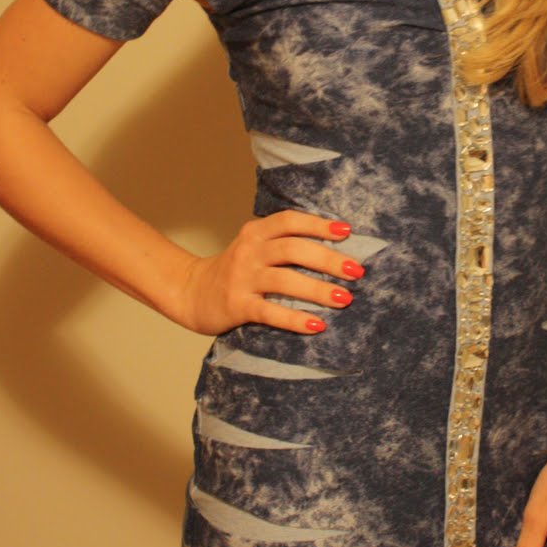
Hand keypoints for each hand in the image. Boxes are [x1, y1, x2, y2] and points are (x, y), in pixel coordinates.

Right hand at [176, 212, 360, 335]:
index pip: (290, 221)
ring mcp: (241, 278)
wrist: (191, 293)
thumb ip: (283, 243)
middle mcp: (248, 251)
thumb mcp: (254, 248)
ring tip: (345, 298)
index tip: (347, 232)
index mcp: (255, 232)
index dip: (319, 225)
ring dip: (318, 290)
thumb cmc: (235, 271)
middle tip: (356, 272)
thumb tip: (335, 248)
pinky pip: (270, 311)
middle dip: (328, 260)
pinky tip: (317, 325)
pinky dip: (295, 318)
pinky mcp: (236, 305)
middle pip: (293, 249)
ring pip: (285, 280)